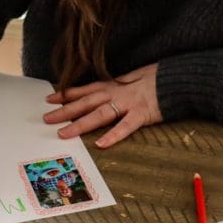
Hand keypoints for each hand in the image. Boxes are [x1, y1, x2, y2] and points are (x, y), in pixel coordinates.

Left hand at [43, 63, 162, 147]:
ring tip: (64, 133)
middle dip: (65, 111)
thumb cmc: (155, 79)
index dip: (66, 94)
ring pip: (99, 115)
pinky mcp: (142, 114)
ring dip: (80, 124)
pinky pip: (125, 127)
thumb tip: (102, 94)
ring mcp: (128, 104)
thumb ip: (116, 87)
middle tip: (46, 119)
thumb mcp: (130, 79)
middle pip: (85, 103)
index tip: (49, 99)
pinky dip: (113, 135)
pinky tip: (101, 144)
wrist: (176, 78)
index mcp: (112, 85)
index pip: (84, 90)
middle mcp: (116, 93)